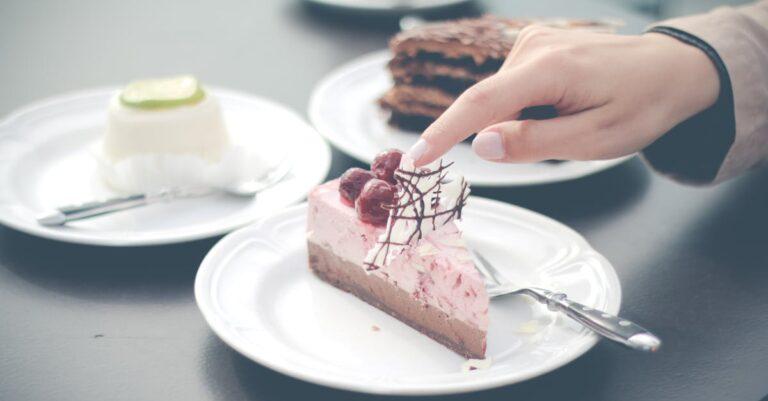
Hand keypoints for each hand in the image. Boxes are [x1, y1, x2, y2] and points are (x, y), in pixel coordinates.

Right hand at [407, 26, 720, 165]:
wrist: (671, 69)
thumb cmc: (641, 105)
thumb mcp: (594, 139)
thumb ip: (535, 143)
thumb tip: (481, 145)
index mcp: (549, 69)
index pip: (480, 104)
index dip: (442, 133)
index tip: (415, 159)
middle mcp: (533, 47)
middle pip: (490, 106)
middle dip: (510, 134)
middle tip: (564, 137)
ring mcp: (532, 43)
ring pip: (501, 101)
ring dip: (524, 122)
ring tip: (573, 118)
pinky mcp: (534, 47)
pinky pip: (512, 90)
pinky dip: (528, 108)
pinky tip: (565, 105)